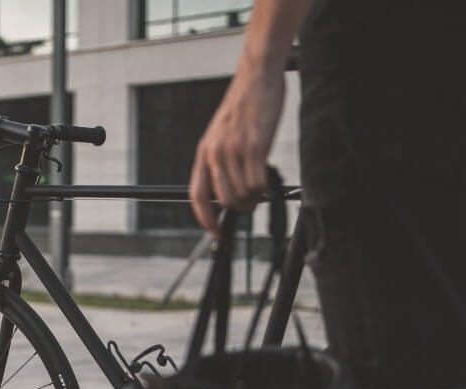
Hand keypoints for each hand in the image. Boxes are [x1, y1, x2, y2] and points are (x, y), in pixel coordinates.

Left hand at [189, 58, 285, 234]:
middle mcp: (215, 154)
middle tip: (252, 202)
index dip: (204, 219)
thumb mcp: (221, 135)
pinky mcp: (255, 146)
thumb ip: (219, 160)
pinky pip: (258, 183)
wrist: (256, 77)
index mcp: (204, 153)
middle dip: (240, 208)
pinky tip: (269, 181)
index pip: (197, 195)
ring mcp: (234, 151)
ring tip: (261, 187)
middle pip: (224, 201)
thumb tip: (226, 190)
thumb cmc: (243, 106)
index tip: (214, 233)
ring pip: (243, 194)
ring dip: (255, 198)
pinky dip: (266, 189)